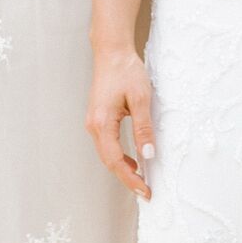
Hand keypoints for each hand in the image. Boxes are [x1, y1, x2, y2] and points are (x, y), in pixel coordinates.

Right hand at [85, 48, 155, 199]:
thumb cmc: (126, 71)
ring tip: (141, 179)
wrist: (112, 52)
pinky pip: (107, 144)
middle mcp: (93, 126)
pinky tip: (132, 160)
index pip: (116, 161)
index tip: (145, 190)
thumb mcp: (141, 99)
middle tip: (145, 190)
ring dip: (122, 168)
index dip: (131, 179)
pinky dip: (119, 156)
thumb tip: (148, 155)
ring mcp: (93, 123)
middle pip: (109, 161)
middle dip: (127, 178)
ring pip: (107, 154)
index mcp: (102, 123)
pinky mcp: (98, 119)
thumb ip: (143, 128)